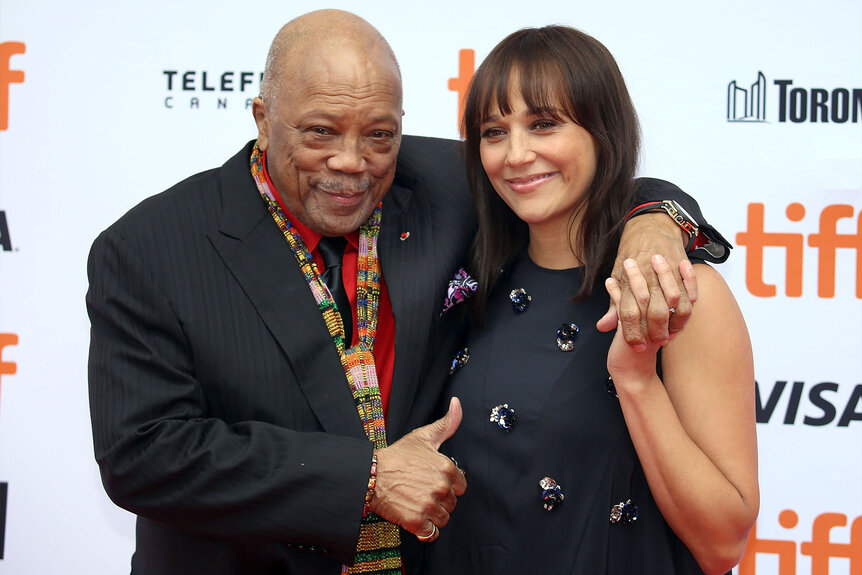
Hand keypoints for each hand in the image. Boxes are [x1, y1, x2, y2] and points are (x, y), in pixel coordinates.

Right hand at [368, 397, 466, 537]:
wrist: (369, 475)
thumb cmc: (396, 456)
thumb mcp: (422, 436)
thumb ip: (446, 424)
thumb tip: (457, 404)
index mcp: (446, 467)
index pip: (461, 486)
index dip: (447, 484)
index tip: (432, 481)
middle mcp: (441, 487)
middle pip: (452, 503)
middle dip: (440, 500)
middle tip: (421, 491)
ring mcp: (429, 505)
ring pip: (443, 519)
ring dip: (432, 515)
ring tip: (416, 503)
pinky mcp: (417, 521)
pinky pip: (431, 533)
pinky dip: (424, 529)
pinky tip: (413, 516)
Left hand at [597, 212, 698, 347]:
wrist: (650, 225)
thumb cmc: (630, 254)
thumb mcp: (617, 277)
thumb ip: (614, 304)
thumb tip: (603, 327)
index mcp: (628, 282)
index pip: (628, 313)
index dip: (633, 333)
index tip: (636, 346)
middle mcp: (648, 278)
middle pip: (655, 312)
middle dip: (657, 331)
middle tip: (657, 342)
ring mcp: (667, 274)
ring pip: (676, 305)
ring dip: (675, 323)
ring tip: (671, 334)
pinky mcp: (681, 270)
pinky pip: (691, 293)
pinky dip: (688, 308)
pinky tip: (682, 320)